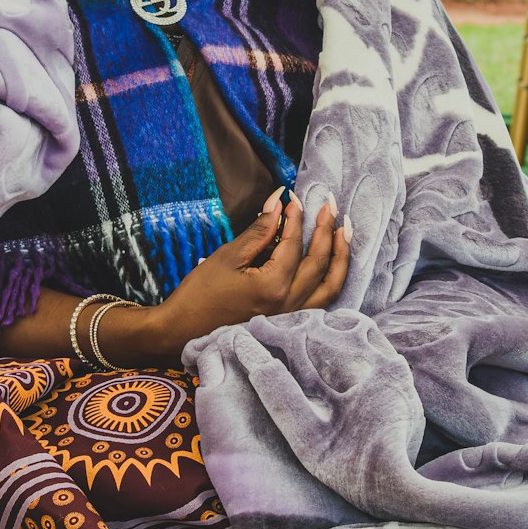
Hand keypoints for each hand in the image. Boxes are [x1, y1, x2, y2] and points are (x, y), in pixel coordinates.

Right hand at [154, 189, 349, 358]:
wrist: (184, 330)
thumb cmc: (201, 293)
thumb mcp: (227, 256)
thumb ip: (258, 230)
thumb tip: (278, 204)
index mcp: (272, 286)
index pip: (294, 244)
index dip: (296, 217)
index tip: (294, 198)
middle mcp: (289, 304)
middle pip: (319, 261)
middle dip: (327, 228)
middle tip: (329, 204)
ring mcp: (292, 316)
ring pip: (330, 284)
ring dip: (340, 255)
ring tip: (343, 230)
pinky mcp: (289, 323)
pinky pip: (322, 299)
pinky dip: (332, 278)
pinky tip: (334, 263)